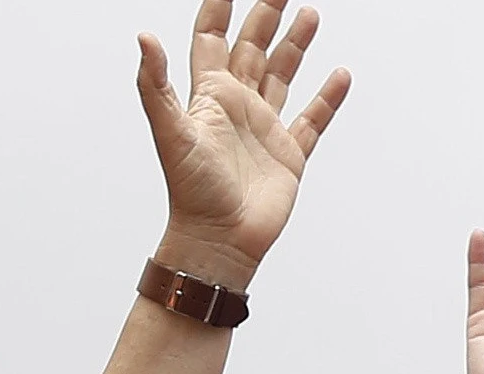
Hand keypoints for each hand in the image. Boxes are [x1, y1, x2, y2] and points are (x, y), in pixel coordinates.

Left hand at [136, 1, 352, 286]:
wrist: (219, 241)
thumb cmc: (190, 192)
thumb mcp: (169, 131)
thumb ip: (155, 85)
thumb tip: (144, 37)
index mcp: (209, 95)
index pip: (212, 37)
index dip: (220, 8)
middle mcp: (238, 106)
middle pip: (253, 47)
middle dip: (266, 14)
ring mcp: (265, 128)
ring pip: (283, 74)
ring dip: (296, 44)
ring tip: (310, 14)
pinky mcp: (289, 153)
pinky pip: (313, 118)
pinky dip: (328, 97)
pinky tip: (339, 75)